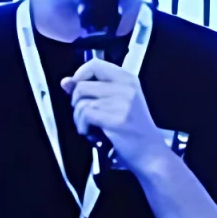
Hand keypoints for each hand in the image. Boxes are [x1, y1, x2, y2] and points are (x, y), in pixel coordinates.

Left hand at [63, 59, 164, 174]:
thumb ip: (92, 90)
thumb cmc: (132, 129)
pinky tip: (90, 133)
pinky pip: (85, 115)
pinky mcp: (116, 119)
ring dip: (79, 117)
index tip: (76, 89)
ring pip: (81, 102)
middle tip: (85, 115)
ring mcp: (122, 102)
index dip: (79, 75)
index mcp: (128, 79)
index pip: (95, 64)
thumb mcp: (116, 103)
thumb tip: (66, 82)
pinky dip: (82, 126)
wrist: (150, 153)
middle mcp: (126, 87)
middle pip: (82, 85)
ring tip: (89, 127)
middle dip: (76, 102)